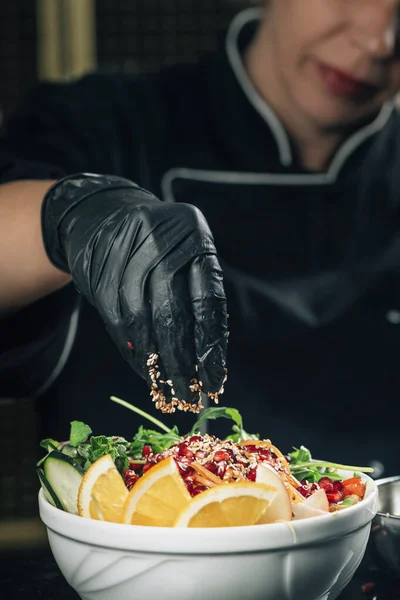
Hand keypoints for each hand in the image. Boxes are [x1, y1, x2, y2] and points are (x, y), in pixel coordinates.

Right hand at [41, 174, 227, 412]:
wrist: (102, 215)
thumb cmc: (158, 245)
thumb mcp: (187, 253)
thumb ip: (199, 293)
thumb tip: (207, 358)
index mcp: (194, 236)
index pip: (207, 300)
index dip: (211, 345)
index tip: (215, 379)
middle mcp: (161, 242)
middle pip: (173, 314)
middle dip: (182, 362)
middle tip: (189, 394)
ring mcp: (125, 255)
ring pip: (142, 321)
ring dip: (155, 362)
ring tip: (166, 388)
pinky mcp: (99, 271)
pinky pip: (117, 321)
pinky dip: (132, 350)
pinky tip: (143, 369)